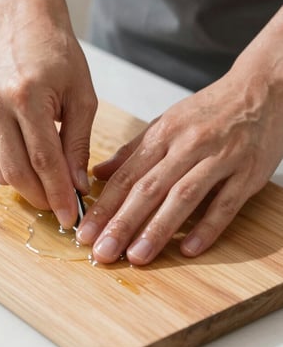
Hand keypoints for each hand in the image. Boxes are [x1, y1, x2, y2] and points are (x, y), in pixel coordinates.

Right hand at [0, 0, 96, 227]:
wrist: (23, 27)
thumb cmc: (58, 57)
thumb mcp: (82, 98)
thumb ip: (78, 145)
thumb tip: (77, 186)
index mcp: (27, 96)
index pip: (44, 161)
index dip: (58, 194)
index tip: (71, 216)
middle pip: (18, 172)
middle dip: (42, 197)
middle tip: (60, 208)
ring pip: (1, 171)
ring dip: (27, 186)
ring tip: (49, 185)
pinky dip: (11, 170)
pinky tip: (28, 165)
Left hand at [77, 69, 282, 264]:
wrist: (261, 89)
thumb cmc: (210, 110)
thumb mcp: (166, 123)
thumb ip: (132, 151)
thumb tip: (98, 173)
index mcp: (164, 135)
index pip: (126, 176)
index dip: (103, 206)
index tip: (85, 232)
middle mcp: (188, 146)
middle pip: (149, 189)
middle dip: (122, 223)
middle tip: (102, 252)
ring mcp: (219, 159)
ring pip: (183, 197)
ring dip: (158, 230)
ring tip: (136, 257)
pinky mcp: (247, 173)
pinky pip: (226, 204)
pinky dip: (207, 228)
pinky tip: (188, 249)